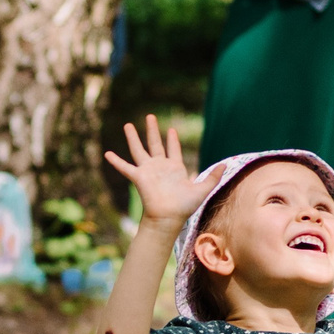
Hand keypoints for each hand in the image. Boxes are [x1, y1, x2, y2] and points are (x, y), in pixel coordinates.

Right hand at [103, 114, 224, 232]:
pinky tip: (107, 153)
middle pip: (155, 144)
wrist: (169, 218)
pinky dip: (116, 161)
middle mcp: (160, 167)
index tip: (171, 129)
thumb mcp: (202, 189)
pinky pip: (125, 167)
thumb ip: (213, 177)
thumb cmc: (185, 206)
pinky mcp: (139, 177)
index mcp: (175, 168)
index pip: (173, 149)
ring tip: (128, 125)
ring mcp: (148, 171)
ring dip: (133, 138)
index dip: (172, 139)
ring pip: (139, 150)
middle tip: (150, 116)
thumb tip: (225, 165)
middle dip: (152, 130)